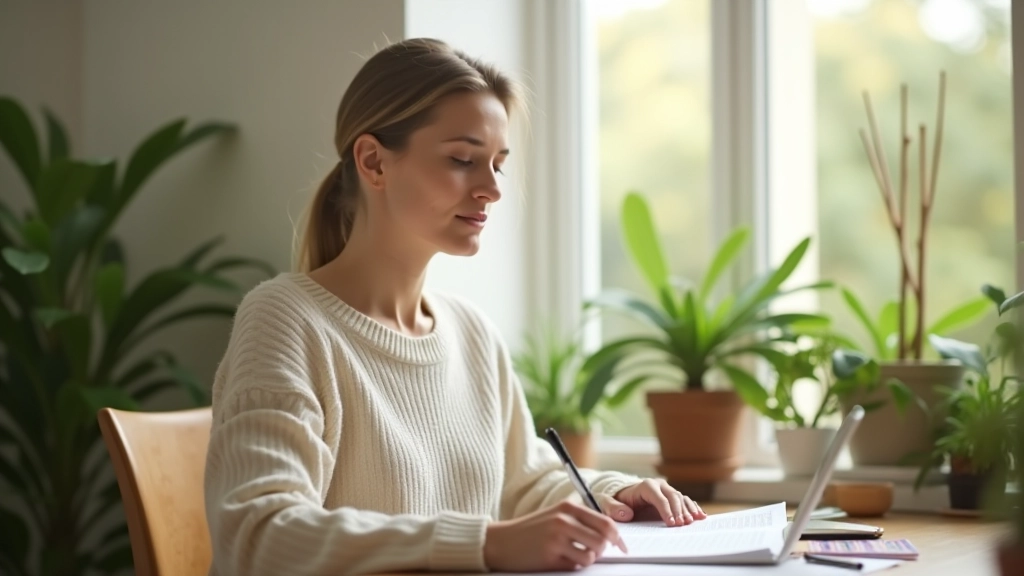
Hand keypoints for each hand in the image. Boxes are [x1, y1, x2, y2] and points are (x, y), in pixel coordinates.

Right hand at [483, 500, 626, 570]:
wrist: (500, 541)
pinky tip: (560, 560)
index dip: (618, 537)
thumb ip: (579, 519)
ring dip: (586, 560)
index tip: (621, 546)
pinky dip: (572, 566)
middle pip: (602, 540)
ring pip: (590, 556)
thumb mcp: (554, 515)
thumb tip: (610, 533)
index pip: (605, 522)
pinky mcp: (549, 557)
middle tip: (593, 553)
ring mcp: (556, 539)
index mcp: (567, 507)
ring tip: (573, 556)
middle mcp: (563, 521)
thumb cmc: (530, 530)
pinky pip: (574, 567)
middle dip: (602, 551)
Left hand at [604, 478, 706, 525]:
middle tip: (683, 525)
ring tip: (694, 521)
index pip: (658, 497)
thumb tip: (626, 514)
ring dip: (688, 509)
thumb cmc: (616, 501)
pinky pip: (685, 501)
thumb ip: (613, 508)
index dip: (666, 510)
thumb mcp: (608, 503)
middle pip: (673, 497)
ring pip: (681, 498)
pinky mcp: (672, 497)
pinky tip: (701, 516)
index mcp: (645, 486)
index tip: (671, 523)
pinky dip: (693, 507)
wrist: (622, 496)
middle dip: (679, 511)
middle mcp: (659, 485)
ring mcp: (667, 490)